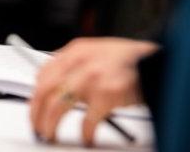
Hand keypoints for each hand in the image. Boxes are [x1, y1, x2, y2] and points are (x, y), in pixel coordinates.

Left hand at [29, 37, 157, 145]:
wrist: (156, 63)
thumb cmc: (127, 59)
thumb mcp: (95, 51)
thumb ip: (73, 63)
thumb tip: (52, 82)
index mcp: (74, 51)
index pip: (43, 73)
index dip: (35, 94)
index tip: (34, 107)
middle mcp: (79, 62)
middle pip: (44, 90)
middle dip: (36, 112)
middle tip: (38, 126)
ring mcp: (91, 79)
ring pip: (57, 106)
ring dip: (50, 124)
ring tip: (50, 134)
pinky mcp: (106, 96)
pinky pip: (86, 121)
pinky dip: (84, 133)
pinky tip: (86, 138)